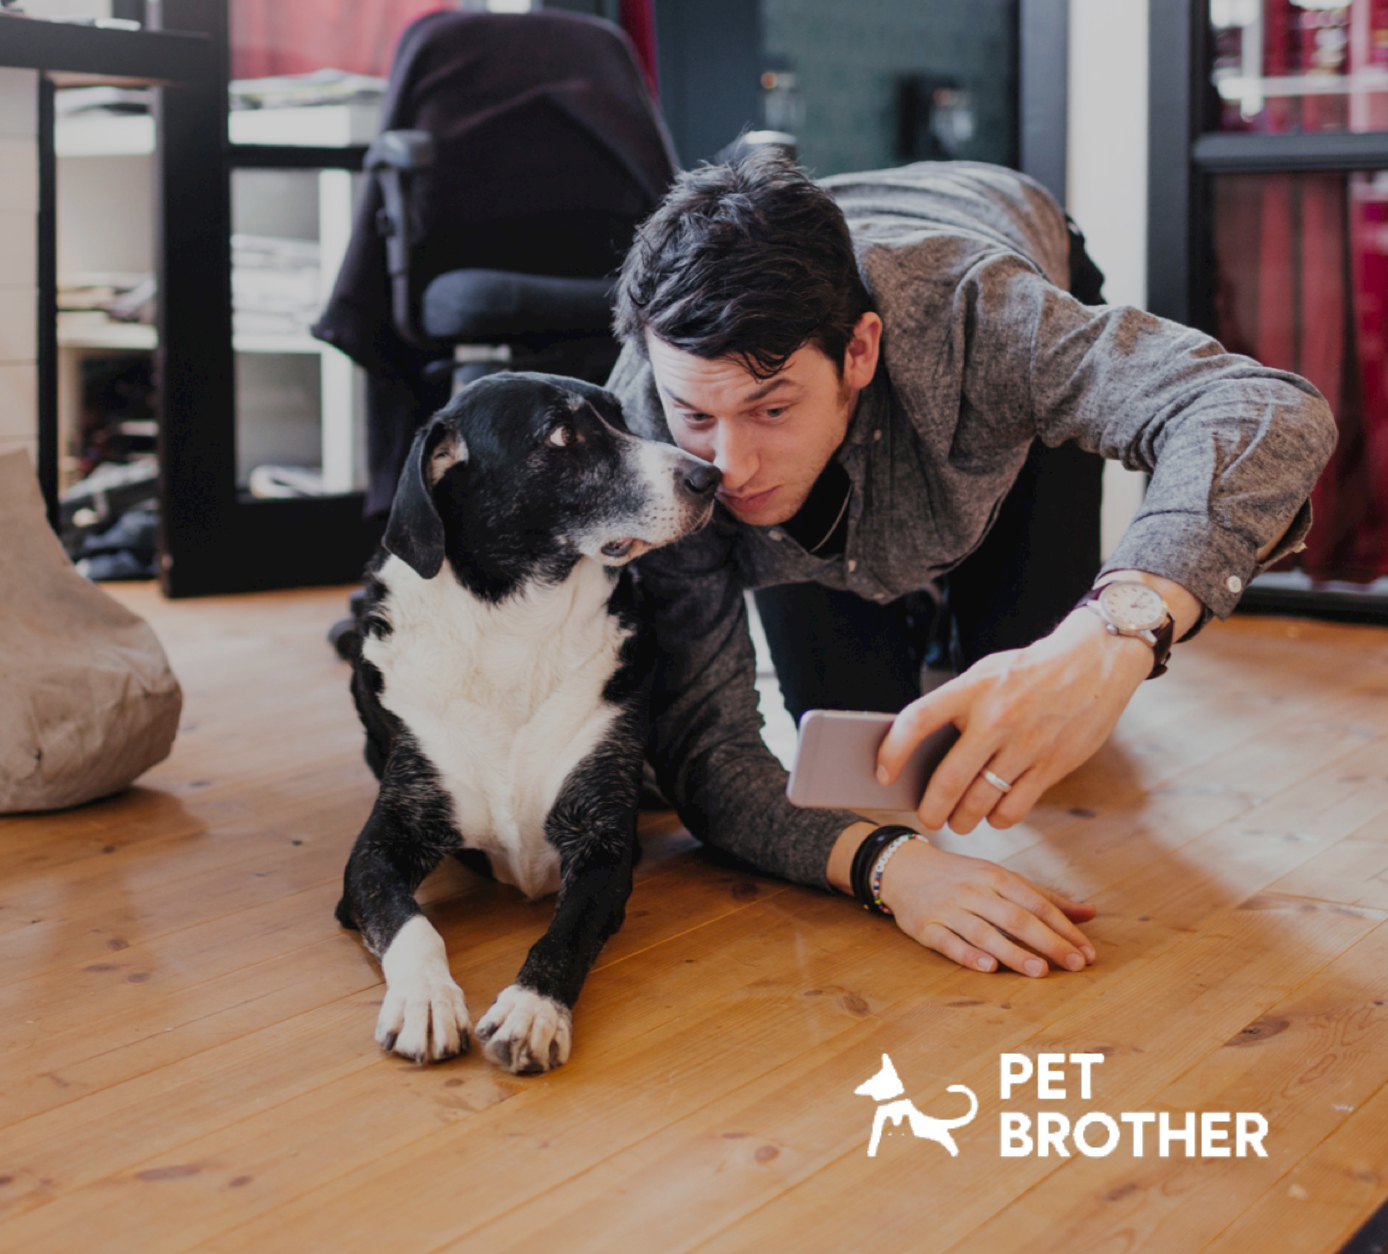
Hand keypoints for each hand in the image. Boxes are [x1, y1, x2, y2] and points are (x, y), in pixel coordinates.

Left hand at [877, 605, 1151, 833]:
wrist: (1095, 660)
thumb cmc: (1029, 670)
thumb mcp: (986, 673)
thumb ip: (957, 706)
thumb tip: (922, 752)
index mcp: (972, 688)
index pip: (917, 720)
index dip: (893, 751)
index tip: (883, 774)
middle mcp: (996, 717)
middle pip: (949, 779)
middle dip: (931, 808)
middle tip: (927, 817)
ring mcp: (1026, 743)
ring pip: (981, 800)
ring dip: (963, 819)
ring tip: (958, 821)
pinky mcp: (1054, 764)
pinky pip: (1015, 806)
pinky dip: (999, 818)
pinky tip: (993, 815)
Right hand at [878, 838, 1095, 974]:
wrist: (903, 868)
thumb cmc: (961, 877)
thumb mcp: (1001, 878)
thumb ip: (1044, 898)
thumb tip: (1090, 912)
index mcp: (996, 876)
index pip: (1037, 904)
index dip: (1065, 929)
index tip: (1087, 953)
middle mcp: (974, 891)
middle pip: (1016, 918)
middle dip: (1048, 942)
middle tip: (1075, 965)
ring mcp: (949, 909)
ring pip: (985, 932)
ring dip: (1014, 952)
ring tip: (1040, 971)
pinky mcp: (926, 927)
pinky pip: (949, 943)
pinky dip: (968, 955)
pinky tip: (988, 967)